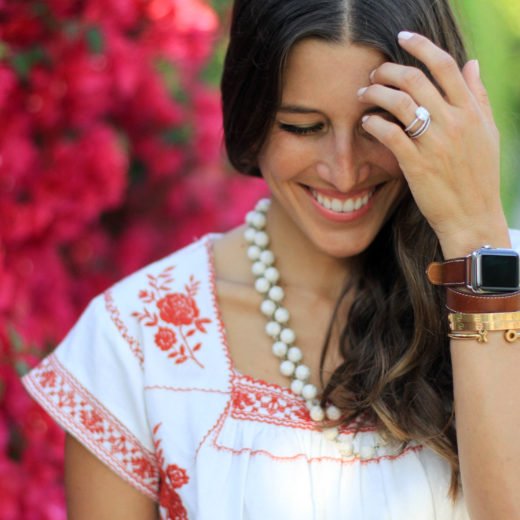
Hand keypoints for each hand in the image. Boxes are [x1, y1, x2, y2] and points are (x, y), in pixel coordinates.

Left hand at [358, 31, 509, 257]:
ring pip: (400, 102)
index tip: (402, 37)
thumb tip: (473, 63)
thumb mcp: (487, 133)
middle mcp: (454, 121)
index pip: (445, 65)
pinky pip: (390, 134)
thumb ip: (478, 97)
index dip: (422, 46)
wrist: (473, 216)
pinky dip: (374, 123)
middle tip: (375, 73)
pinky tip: (366, 122)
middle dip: (389, 69)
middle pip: (416, 79)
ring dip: (377, 92)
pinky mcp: (417, 164)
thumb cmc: (479, 176)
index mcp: (471, 110)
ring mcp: (435, 143)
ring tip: (364, 93)